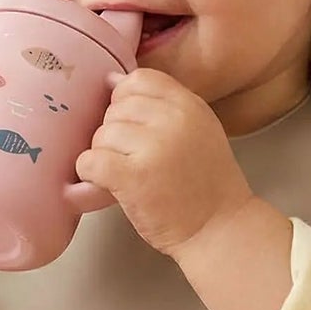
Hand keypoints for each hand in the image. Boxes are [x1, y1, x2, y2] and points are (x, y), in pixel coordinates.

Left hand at [74, 68, 254, 257]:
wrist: (221, 230)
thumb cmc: (207, 186)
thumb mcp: (199, 130)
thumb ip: (163, 106)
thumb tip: (111, 81)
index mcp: (189, 106)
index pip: (139, 80)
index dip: (125, 101)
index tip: (132, 127)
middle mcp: (172, 120)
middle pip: (115, 109)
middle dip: (114, 135)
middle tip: (131, 160)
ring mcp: (153, 147)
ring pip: (100, 135)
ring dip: (104, 156)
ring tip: (125, 176)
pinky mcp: (133, 176)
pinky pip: (90, 161)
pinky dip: (90, 174)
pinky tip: (105, 184)